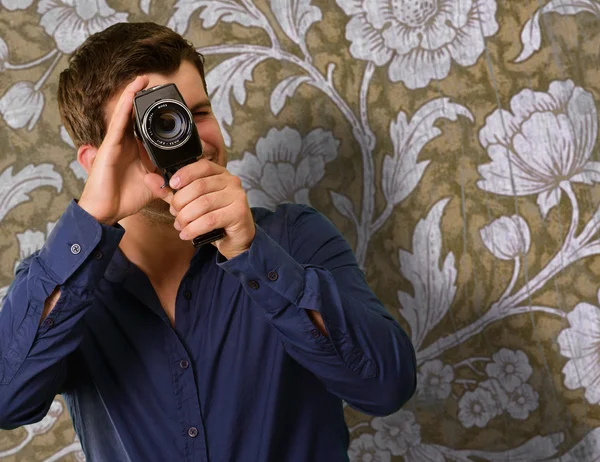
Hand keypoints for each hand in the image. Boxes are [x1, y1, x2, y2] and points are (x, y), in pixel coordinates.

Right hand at [78, 75, 154, 224]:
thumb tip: (185, 173)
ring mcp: (116, 143)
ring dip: (133, 95)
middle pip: (135, 117)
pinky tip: (131, 92)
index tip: (166, 104)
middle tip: (153, 83)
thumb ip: (167, 175)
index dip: (153, 115)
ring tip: (142, 79)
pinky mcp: (110, 145)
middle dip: (143, 100)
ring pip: (126, 114)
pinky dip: (125, 105)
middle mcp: (125, 144)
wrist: (108, 211)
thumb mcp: (155, 184)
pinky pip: (119, 122)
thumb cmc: (126, 198)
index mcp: (136, 151)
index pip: (145, 128)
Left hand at [145, 158, 255, 259]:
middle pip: (199, 186)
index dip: (185, 174)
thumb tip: (148, 179)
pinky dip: (194, 228)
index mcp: (220, 173)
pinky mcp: (239, 213)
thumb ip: (171, 192)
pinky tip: (187, 234)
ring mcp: (237, 196)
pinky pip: (210, 220)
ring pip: (203, 204)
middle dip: (181, 202)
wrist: (236, 239)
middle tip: (175, 214)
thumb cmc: (214, 218)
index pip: (202, 166)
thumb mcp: (190, 203)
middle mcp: (231, 181)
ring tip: (180, 226)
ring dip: (186, 217)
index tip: (172, 184)